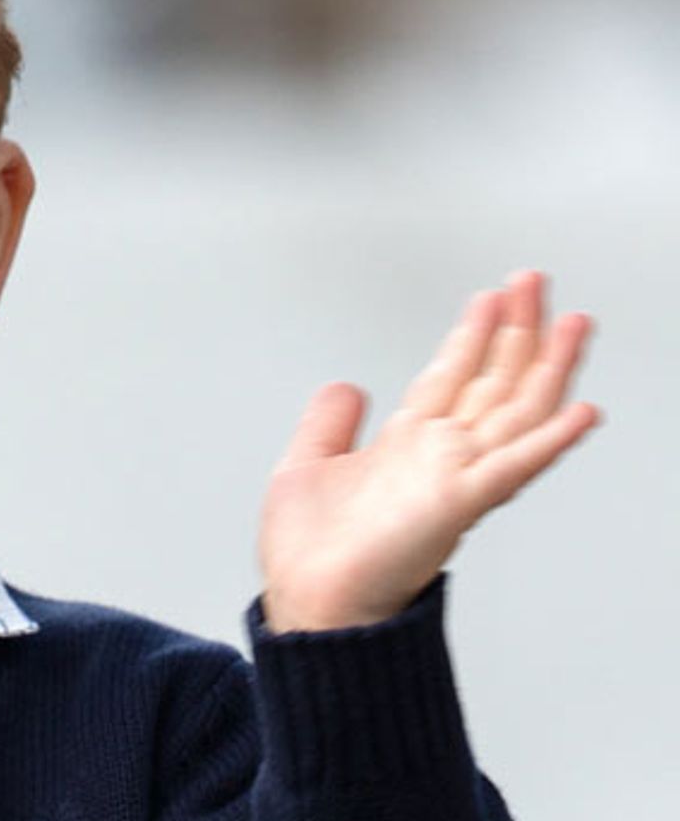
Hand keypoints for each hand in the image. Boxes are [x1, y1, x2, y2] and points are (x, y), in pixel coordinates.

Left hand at [258, 270, 599, 632]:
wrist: (310, 605)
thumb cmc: (312, 554)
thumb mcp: (307, 464)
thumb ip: (329, 424)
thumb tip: (347, 386)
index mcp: (407, 446)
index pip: (452, 376)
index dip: (474, 334)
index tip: (494, 295)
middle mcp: (439, 458)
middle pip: (494, 383)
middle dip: (517, 331)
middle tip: (538, 281)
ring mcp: (454, 480)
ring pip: (516, 413)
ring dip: (548, 368)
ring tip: (573, 323)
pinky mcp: (457, 506)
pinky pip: (511, 468)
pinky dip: (548, 441)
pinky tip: (580, 412)